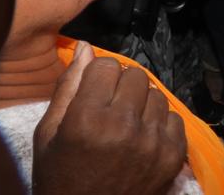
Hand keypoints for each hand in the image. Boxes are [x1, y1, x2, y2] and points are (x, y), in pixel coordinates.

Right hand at [33, 42, 186, 194]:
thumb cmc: (60, 177)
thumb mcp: (49, 134)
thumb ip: (68, 86)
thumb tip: (85, 46)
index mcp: (87, 118)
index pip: (107, 65)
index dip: (99, 76)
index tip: (93, 92)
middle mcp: (123, 126)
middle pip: (135, 75)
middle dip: (121, 86)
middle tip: (109, 108)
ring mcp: (152, 141)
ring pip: (156, 94)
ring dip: (142, 104)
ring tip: (126, 125)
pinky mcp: (173, 155)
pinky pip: (174, 117)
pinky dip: (159, 124)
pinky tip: (142, 140)